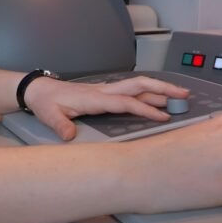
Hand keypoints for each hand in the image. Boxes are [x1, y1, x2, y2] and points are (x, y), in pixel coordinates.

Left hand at [23, 75, 189, 140]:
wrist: (38, 90)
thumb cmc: (46, 102)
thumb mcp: (50, 116)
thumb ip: (60, 126)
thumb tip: (70, 137)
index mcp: (94, 98)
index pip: (125, 102)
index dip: (144, 109)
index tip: (163, 116)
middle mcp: (103, 90)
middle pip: (138, 85)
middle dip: (162, 89)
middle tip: (183, 95)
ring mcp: (105, 89)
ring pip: (137, 86)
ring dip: (158, 89)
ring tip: (178, 96)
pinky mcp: (104, 92)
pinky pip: (130, 90)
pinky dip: (147, 92)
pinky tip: (156, 98)